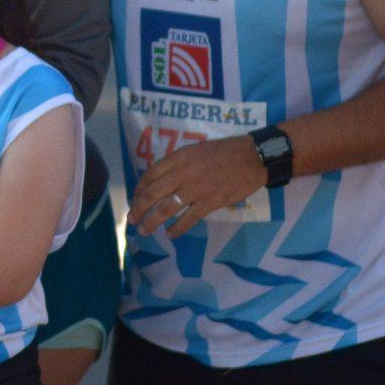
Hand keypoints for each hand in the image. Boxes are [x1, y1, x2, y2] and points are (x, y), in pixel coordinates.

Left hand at [128, 135, 267, 237]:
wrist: (252, 157)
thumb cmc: (225, 152)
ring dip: (152, 221)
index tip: (136, 197)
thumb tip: (163, 179)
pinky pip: (188, 219)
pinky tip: (170, 234)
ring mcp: (195, 189)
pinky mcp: (210, 202)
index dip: (140, 188)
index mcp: (178, 157)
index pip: (150, 174)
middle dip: (138, 208)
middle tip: (131, 219)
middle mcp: (182, 173)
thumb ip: (179, 163)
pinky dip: (177, 229)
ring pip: (166, 208)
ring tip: (144, 230)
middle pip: (152, 193)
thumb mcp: (196, 150)